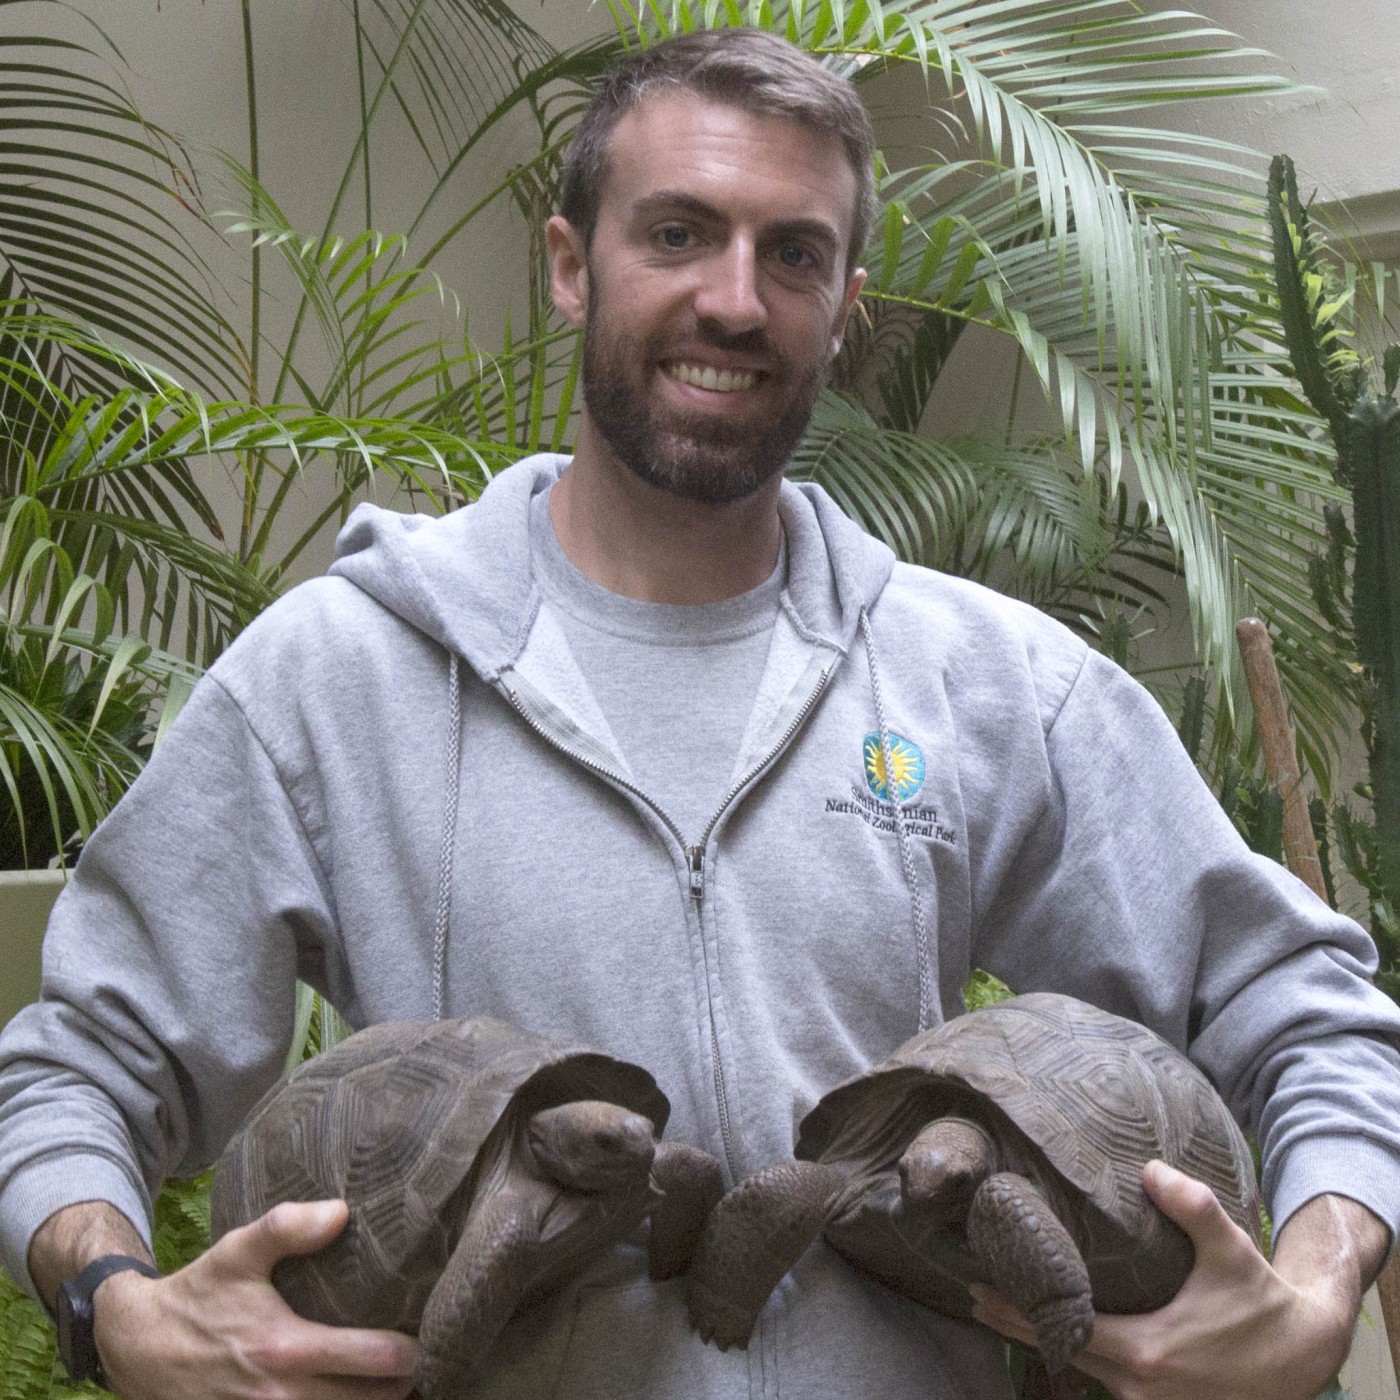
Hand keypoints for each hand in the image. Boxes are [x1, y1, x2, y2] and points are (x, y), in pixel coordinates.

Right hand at [94, 1199, 418, 1399]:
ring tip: (396, 1384)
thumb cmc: (198, 1295)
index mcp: (286, 1348)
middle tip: (421, 1360)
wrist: (138, 1348)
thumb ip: (288, 1226)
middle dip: (403, 1385)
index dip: (410, 1351)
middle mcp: (280, 1397)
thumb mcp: (237, 1251)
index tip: (428, 1331)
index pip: (373, 1359)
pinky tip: (354, 1398)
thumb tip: (342, 1211)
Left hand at [969, 1160, 1378, 1399]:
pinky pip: (1104, 1380)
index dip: (1018, 1310)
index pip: (1065, 1328)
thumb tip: (1150, 1169)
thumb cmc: (1260, 1300)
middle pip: (1061, 1351)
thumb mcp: (1230, 1249)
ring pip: (1081, 1369)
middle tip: (974, 1293)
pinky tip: (1055, 1328)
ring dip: (1046, 1338)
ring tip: (1004, 1305)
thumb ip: (1192, 1207)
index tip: (979, 1289)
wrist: (1303, 1354)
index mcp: (1147, 1352)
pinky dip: (1076, 1353)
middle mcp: (1140, 1386)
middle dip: (1017, 1323)